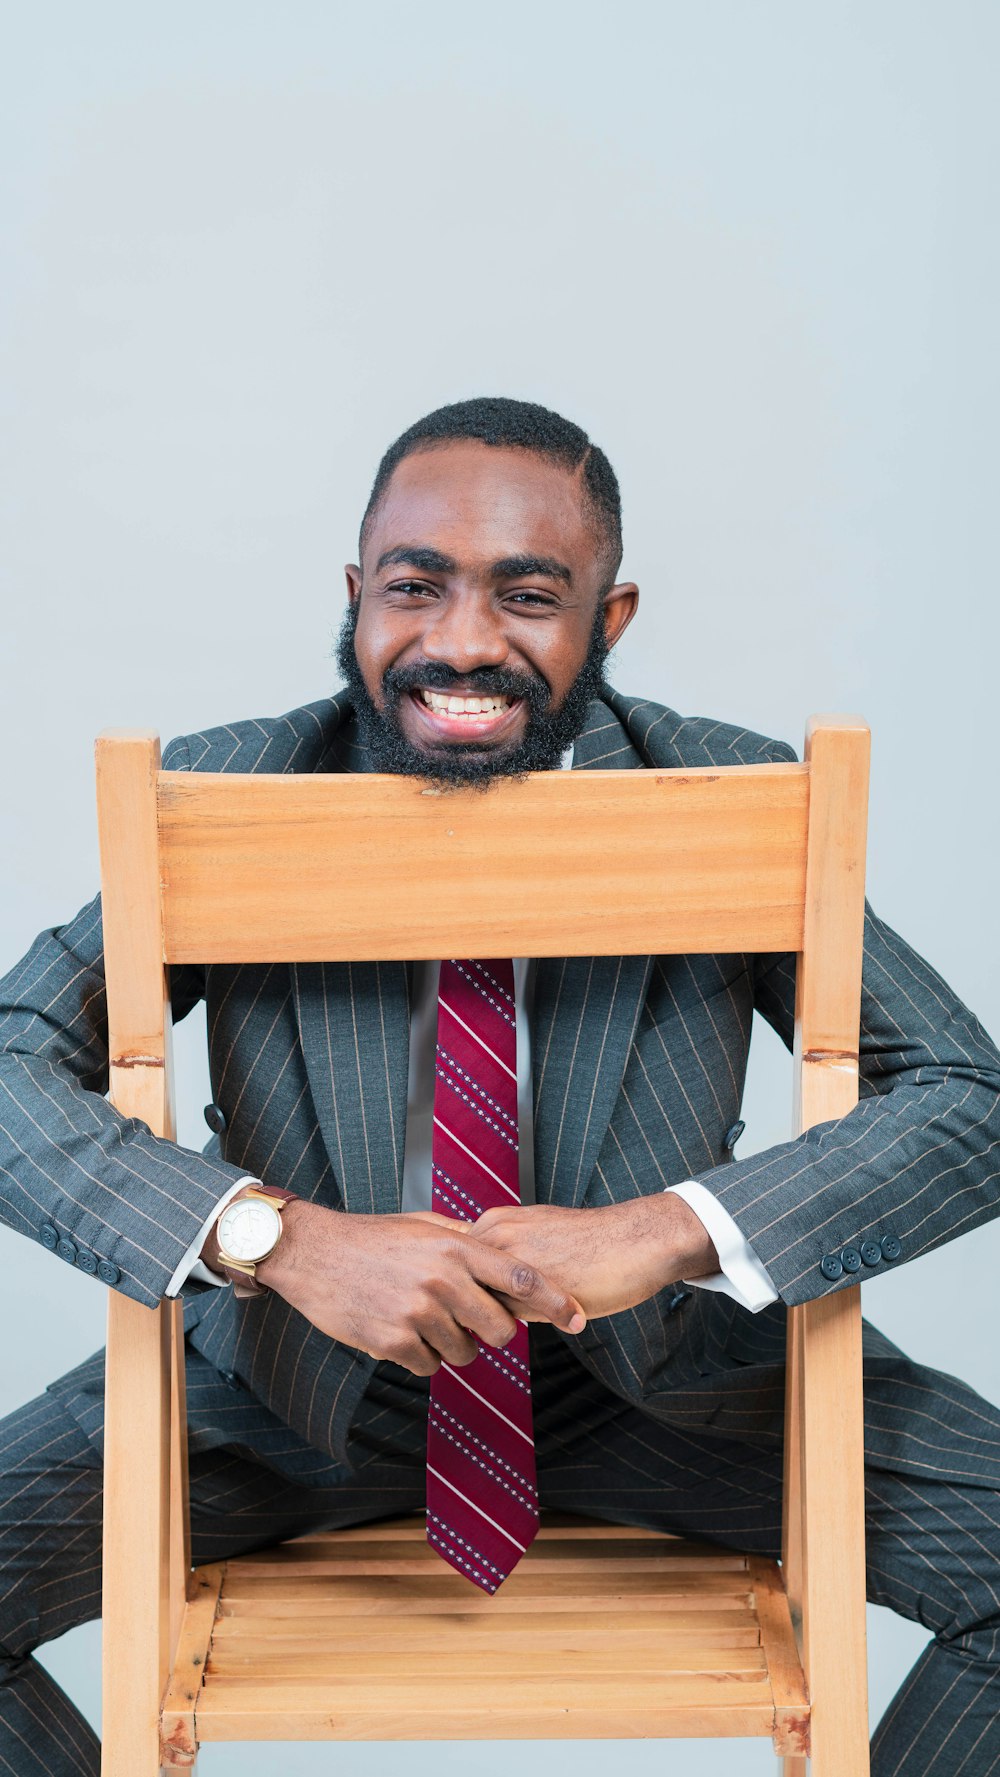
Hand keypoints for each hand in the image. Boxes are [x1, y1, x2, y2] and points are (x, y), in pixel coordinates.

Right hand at [250, 1202, 585, 1376]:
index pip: (520, 1278)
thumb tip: (502, 1256)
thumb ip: (465, 1241)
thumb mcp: (424, 1226)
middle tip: (469, 1322)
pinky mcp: (393, 1341)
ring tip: (420, 1317)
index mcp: (455, 1247)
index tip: (579, 1318)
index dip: (555, 1300)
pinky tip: (398, 1330)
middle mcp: (442, 1279)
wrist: (314, 1254)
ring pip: (463, 1353)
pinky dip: (419, 1356)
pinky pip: (429, 1366)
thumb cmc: (371, 1238)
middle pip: (500, 1329)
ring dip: (450, 1345)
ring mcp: (418, 1312)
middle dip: (493, 1333)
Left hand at [468, 1195, 718, 1320]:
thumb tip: (479, 1284)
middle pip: (458, 1285)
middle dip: (461, 1306)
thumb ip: (505, 1254)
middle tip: (468, 1322)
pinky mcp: (533, 1288)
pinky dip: (513, 1327)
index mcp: (495, 1222)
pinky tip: (535, 1323)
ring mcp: (512, 1260)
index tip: (453, 1298)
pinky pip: (507, 1318)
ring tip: (500, 1326)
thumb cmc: (593, 1241)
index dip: (454, 1286)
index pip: (453, 1263)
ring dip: (486, 1319)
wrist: (637, 1240)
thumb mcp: (539, 1233)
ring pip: (479, 1304)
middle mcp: (497, 1236)